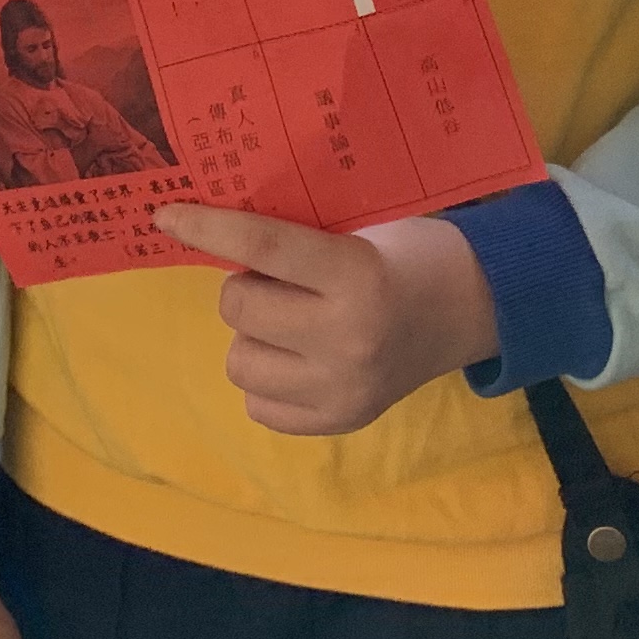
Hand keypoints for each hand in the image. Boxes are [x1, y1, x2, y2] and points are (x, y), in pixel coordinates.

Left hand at [154, 204, 500, 436]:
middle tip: (282, 280)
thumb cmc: (407, 254)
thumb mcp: (360, 229)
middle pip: (238, 305)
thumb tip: (212, 236)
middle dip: (247, 285)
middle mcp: (347, 339)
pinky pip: (256, 404)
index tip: (165, 216)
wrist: (473, 309)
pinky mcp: (337, 423)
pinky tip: (305, 359)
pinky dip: (269, 379)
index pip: (262, 248)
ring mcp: (340, 390)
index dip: (208, 228)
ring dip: (255, 335)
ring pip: (238, 360)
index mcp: (357, 276)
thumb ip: (296, 239)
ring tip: (296, 322)